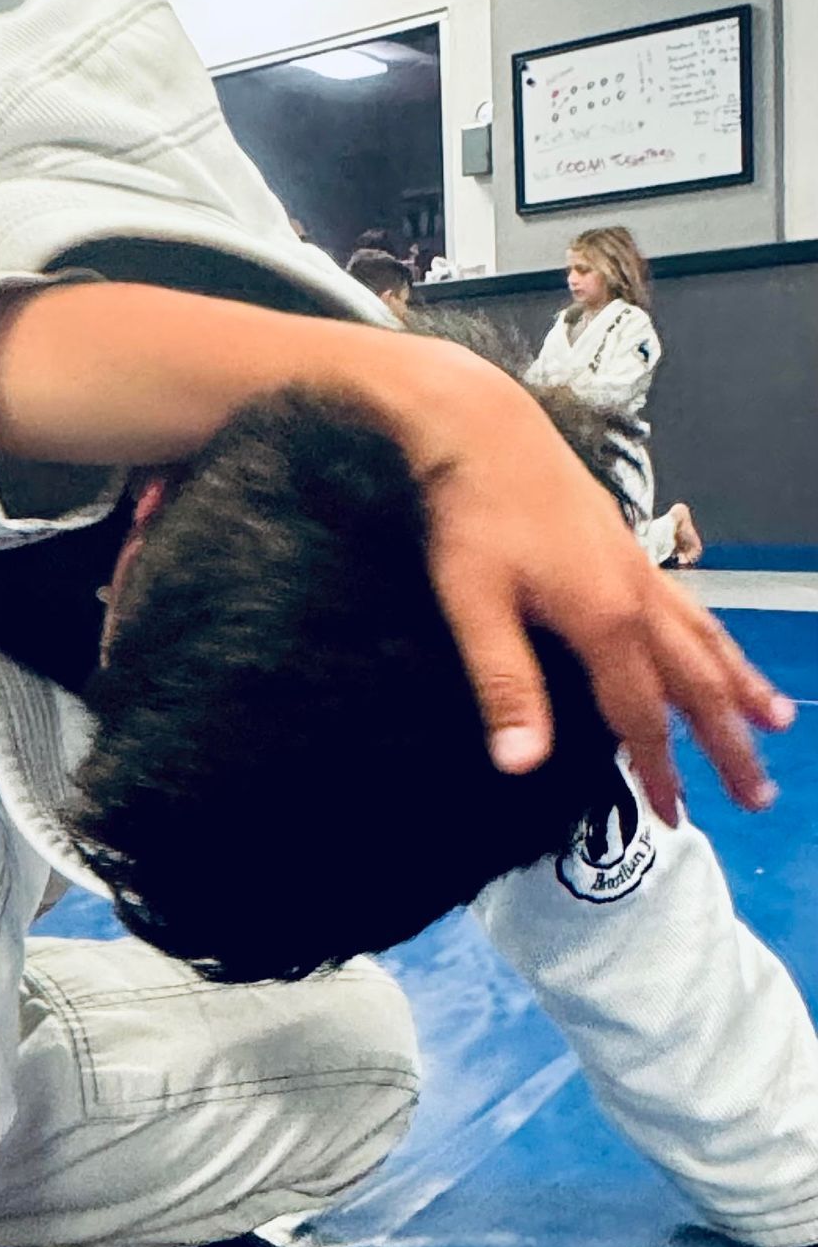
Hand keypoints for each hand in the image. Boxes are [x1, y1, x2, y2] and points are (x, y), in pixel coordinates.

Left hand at [385, 340, 790, 824]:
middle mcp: (638, 597)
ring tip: (776, 721)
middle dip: (727, 744)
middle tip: (758, 796)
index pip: (641, 717)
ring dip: (739, 688)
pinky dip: (715, 637)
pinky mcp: (629, 545)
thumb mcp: (474, 605)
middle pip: (696, 685)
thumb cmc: (471, 516)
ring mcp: (639, 568)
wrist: (484, 428)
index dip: (658, 772)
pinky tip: (716, 645)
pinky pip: (690, 605)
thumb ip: (505, 684)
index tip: (673, 818)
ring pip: (706, 641)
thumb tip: (521, 765)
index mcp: (605, 622)